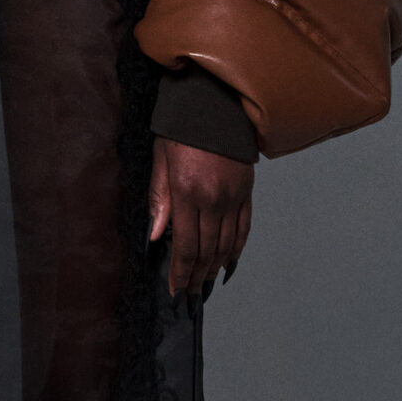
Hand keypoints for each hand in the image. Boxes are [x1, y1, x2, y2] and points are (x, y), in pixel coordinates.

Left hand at [148, 135, 252, 298]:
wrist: (214, 105)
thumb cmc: (181, 130)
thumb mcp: (160, 160)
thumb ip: (159, 200)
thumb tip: (155, 236)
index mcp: (188, 193)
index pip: (185, 245)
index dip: (180, 272)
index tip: (175, 289)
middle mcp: (213, 199)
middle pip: (207, 250)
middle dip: (196, 276)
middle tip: (190, 295)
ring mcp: (233, 197)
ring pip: (226, 244)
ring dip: (214, 268)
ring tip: (205, 285)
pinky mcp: (246, 192)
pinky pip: (243, 228)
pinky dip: (236, 250)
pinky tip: (227, 264)